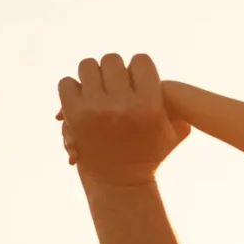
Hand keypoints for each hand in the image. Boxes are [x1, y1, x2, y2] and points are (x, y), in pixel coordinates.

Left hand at [57, 53, 188, 185]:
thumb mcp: (171, 134)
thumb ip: (177, 109)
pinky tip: (81, 100)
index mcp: (150, 104)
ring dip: (91, 76)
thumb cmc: (148, 156)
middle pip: (112, 60)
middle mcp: (123, 103)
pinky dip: (72, 89)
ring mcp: (96, 108)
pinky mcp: (75, 115)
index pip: (140, 60)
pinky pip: (67, 83)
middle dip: (112, 70)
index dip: (137, 68)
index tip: (135, 80)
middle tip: (113, 84)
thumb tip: (170, 89)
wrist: (120, 183)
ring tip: (96, 89)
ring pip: (87, 66)